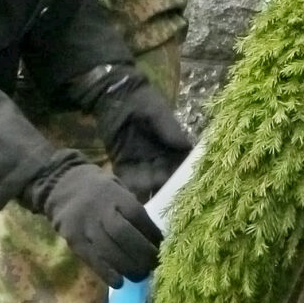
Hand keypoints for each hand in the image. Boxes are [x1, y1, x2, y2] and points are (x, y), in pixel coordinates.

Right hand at [24, 154, 163, 285]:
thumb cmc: (98, 191)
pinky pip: (91, 259)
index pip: (138, 216)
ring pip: (108, 250)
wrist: (60, 185)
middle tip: (153, 266)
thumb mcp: (118, 190)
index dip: (152, 234)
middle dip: (142, 254)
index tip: (163, 247)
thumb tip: (153, 239)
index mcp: (116, 195)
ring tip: (139, 276)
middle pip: (124, 234)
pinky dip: (106, 273)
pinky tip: (118, 283)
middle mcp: (100, 210)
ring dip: (127, 267)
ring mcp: (85, 226)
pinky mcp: (74, 240)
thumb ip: (132, 210)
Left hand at [94, 73, 191, 199]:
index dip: (183, 178)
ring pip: (146, 181)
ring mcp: (140, 161)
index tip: (186, 190)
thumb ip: (170, 130)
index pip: (181, 165)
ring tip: (149, 205)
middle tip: (166, 205)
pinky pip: (126, 177)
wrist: (116, 96)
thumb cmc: (143, 101)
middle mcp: (159, 157)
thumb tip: (187, 147)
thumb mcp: (158, 113)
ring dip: (147, 192)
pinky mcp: (122, 161)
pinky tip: (129, 196)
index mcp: (172, 146)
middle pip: (164, 178)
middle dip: (165, 191)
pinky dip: (128, 187)